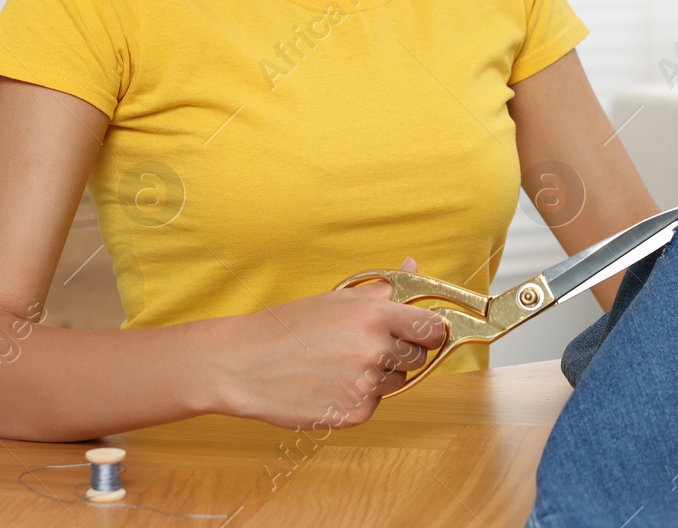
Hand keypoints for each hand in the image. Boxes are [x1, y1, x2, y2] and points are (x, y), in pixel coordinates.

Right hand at [213, 255, 448, 429]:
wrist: (244, 364)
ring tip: (339, 365)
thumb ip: (383, 288)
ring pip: (396, 382)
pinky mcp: (355, 414)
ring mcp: (365, 385)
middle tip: (363, 346)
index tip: (420, 332)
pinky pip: (374, 405)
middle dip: (399, 352)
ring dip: (378, 376)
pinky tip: (328, 385)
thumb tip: (413, 264)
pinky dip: (357, 398)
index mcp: (374, 314)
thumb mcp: (336, 298)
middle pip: (418, 357)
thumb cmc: (288, 326)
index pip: (433, 328)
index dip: (430, 331)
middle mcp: (374, 349)